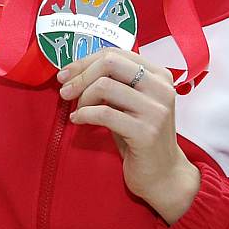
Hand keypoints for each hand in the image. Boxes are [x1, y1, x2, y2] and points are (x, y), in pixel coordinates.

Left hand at [57, 48, 199, 223]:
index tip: (65, 73)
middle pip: (110, 63)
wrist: (163, 175)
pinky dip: (84, 115)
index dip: (85, 61)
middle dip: (80, 75)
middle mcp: (161, 88)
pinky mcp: (146, 132)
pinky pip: (104, 114)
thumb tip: (75, 69)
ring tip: (77, 110)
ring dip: (82, 98)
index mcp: (159, 75)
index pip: (116, 53)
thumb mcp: (130, 103)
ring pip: (105, 86)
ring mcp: (156, 110)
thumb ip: (114, 83)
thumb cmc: (140, 137)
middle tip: (64, 91)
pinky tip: (79, 121)